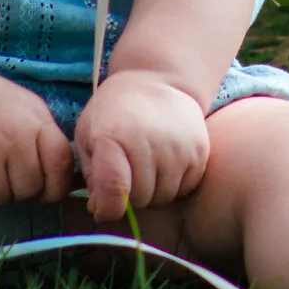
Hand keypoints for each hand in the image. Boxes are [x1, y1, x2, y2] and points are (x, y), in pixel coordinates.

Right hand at [0, 70, 77, 205]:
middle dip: (21, 188)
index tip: (47, 190)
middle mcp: (11, 141)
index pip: (59, 167)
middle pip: (28, 190)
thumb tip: (63, 180)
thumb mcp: (31, 109)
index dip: (56, 186)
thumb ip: (48, 140)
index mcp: (34, 125)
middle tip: (8, 171)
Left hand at [74, 68, 212, 219]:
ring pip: (162, 197)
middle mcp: (148, 141)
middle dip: (128, 198)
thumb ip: (92, 175)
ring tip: (146, 169)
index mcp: (113, 136)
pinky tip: (164, 164)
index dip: (106, 209)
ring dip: (152, 193)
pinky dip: (173, 184)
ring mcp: (177, 146)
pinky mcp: (199, 150)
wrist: (157, 78)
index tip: (103, 208)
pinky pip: (184, 188)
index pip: (113, 191)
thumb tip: (100, 210)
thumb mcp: (89, 134)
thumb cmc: (114, 110)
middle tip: (127, 178)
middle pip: (138, 199)